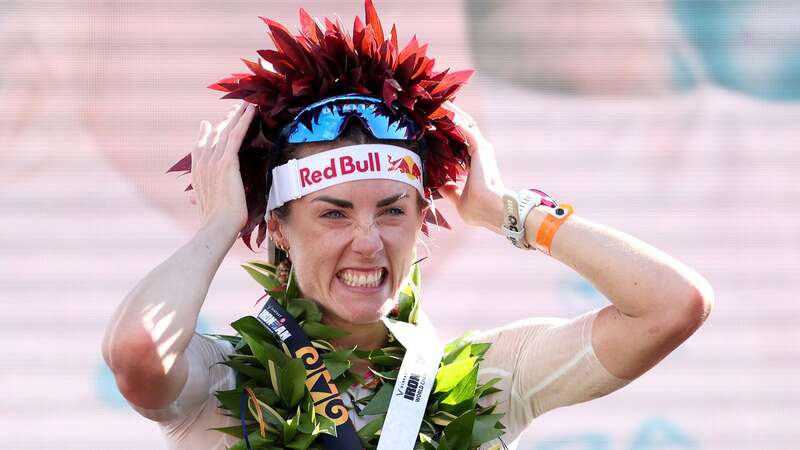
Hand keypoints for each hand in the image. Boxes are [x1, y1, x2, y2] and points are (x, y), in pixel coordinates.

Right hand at [189, 101, 255, 233]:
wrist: (217, 227)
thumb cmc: (213, 223)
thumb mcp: (203, 207)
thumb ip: (197, 198)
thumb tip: (190, 199)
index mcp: (197, 174)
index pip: (200, 148)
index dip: (205, 135)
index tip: (207, 124)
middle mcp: (203, 164)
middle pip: (214, 135)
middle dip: (225, 121)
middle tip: (234, 109)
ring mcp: (214, 161)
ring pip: (226, 131)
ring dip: (236, 116)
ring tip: (245, 105)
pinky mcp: (227, 162)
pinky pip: (236, 135)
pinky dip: (243, 121)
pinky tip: (251, 110)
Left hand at [437, 102, 510, 232]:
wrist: (492, 210)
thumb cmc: (479, 210)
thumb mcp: (458, 200)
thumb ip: (450, 191)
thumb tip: (440, 186)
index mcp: (475, 164)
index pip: (460, 143)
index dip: (448, 133)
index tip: (433, 126)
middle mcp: (480, 152)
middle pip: (462, 129)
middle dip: (449, 118)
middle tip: (434, 107)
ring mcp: (481, 149)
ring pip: (464, 124)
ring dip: (451, 114)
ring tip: (437, 103)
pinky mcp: (480, 148)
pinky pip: (465, 128)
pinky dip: (454, 119)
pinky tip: (443, 110)